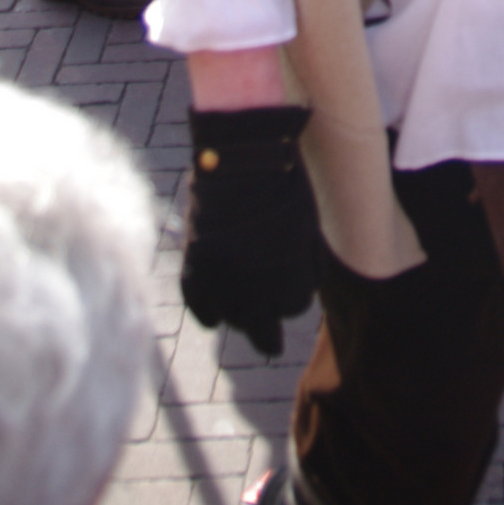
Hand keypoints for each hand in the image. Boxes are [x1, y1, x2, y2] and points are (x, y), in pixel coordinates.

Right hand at [183, 106, 318, 356]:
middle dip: (269, 338)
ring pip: (232, 320)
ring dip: (240, 317)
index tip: (290, 287)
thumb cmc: (282, 186)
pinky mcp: (195, 270)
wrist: (240, 158)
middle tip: (271, 346)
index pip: (294, 307)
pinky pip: (200, 309)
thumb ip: (307, 263)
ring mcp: (221, 282)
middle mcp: (256, 291)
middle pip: (263, 333)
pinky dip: (208, 311)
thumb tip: (306, 289)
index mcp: (289, 279)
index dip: (293, 296)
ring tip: (244, 312)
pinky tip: (214, 314)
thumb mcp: (307, 226)